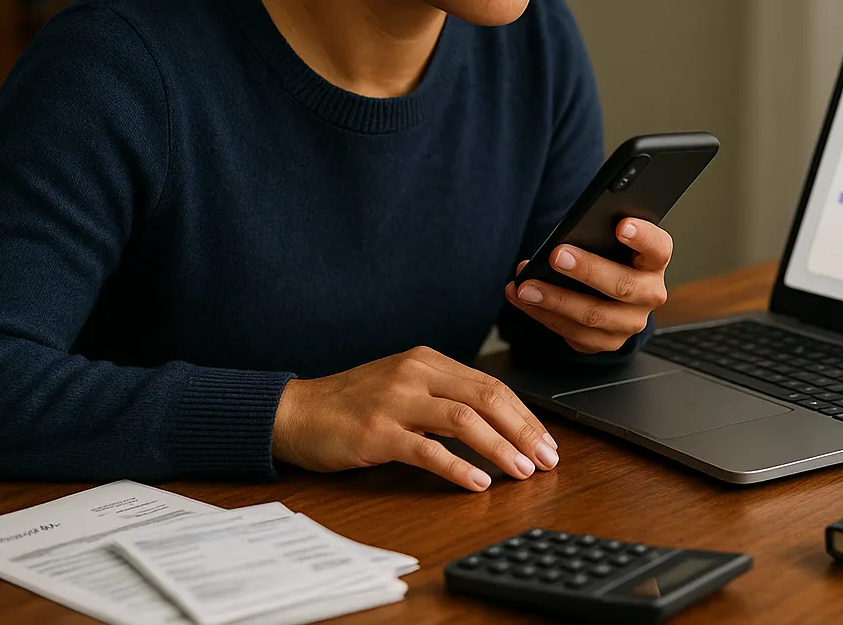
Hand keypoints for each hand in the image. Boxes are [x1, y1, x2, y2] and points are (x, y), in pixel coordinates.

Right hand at [270, 346, 558, 491]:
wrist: (295, 412)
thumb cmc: (351, 404)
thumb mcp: (403, 386)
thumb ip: (443, 396)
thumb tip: (495, 425)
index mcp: (427, 360)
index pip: (491, 385)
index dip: (524, 415)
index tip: (546, 441)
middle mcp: (415, 373)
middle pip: (486, 397)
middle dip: (523, 430)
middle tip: (546, 459)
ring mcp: (395, 401)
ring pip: (464, 420)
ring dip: (500, 447)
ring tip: (522, 471)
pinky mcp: (377, 432)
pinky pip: (427, 449)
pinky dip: (458, 467)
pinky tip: (478, 482)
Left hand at [503, 217, 670, 353]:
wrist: (611, 294)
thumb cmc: (609, 258)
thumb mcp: (610, 242)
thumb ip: (597, 236)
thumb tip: (562, 239)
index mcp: (654, 262)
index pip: (657, 248)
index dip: (642, 237)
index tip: (620, 225)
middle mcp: (649, 294)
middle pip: (623, 286)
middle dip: (587, 271)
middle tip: (556, 256)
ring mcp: (630, 323)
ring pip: (594, 316)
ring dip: (555, 300)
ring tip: (526, 287)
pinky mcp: (607, 342)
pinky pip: (574, 334)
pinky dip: (543, 315)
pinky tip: (523, 299)